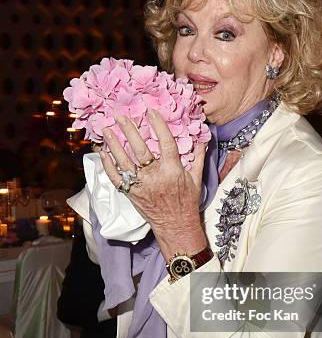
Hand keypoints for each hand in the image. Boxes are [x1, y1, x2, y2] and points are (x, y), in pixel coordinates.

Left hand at [100, 111, 207, 259]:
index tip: (151, 112)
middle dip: (129, 131)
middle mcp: (155, 177)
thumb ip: (198, 157)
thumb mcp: (196, 179)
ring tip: (107, 130)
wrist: (175, 225)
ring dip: (114, 144)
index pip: (166, 143)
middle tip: (121, 116)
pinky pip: (115, 177)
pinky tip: (103, 152)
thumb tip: (202, 138)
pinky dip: (108, 164)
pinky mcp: (130, 193)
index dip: (159, 126)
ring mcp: (140, 186)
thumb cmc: (186, 202)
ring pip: (124, 162)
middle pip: (140, 150)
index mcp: (172, 171)